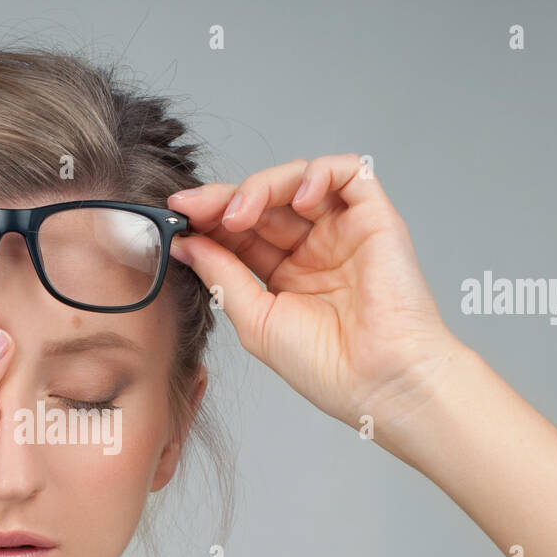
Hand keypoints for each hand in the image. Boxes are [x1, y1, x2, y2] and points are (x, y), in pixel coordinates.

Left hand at [168, 154, 465, 429]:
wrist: (380, 382)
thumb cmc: (327, 366)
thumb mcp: (256, 320)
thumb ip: (222, 276)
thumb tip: (184, 243)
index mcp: (285, 275)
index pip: (241, 232)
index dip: (209, 220)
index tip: (176, 216)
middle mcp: (314, 249)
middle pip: (264, 202)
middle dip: (224, 200)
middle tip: (194, 207)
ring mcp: (344, 231)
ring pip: (298, 181)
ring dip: (262, 187)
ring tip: (238, 214)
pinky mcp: (376, 218)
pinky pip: (350, 173)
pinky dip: (318, 174)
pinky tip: (298, 199)